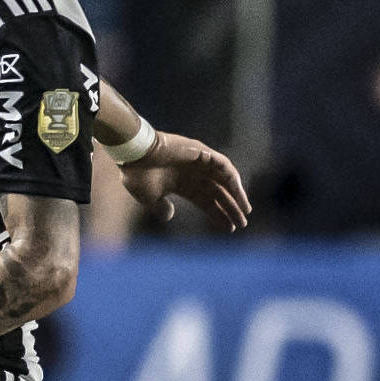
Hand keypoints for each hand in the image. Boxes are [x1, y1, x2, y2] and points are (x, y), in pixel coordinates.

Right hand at [118, 131, 249, 232]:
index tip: (230, 228)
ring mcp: (199, 162)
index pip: (206, 201)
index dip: (218, 214)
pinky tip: (238, 193)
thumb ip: (161, 208)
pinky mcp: (202, 152)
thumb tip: (170, 217)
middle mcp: (193, 174)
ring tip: (245, 211)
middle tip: (242, 224)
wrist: (135, 154)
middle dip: (230, 208)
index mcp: (181, 185)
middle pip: (218, 193)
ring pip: (224, 180)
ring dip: (236, 195)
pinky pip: (223, 166)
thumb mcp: (149, 198)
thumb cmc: (138, 175)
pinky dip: (232, 179)